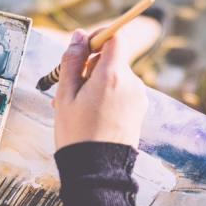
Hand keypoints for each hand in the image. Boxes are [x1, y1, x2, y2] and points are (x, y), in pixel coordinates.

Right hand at [54, 29, 147, 150]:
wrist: (97, 169)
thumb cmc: (77, 132)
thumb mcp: (65, 95)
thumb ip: (72, 61)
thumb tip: (78, 36)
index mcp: (112, 75)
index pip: (115, 37)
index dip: (98, 38)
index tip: (81, 50)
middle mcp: (131, 83)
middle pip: (112, 59)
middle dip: (90, 67)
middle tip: (68, 89)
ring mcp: (138, 97)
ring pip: (114, 78)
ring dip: (95, 85)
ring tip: (76, 108)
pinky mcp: (139, 110)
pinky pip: (121, 93)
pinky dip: (106, 97)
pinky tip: (90, 115)